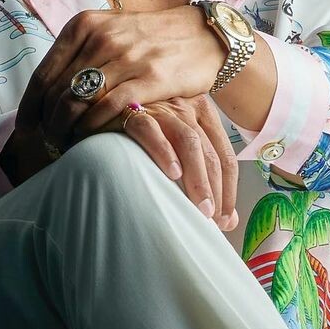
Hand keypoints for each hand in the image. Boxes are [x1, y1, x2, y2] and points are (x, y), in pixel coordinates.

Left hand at [19, 5, 223, 144]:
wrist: (203, 35)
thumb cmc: (152, 38)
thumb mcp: (110, 30)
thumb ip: (80, 51)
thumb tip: (46, 86)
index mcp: (85, 25)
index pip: (44, 73)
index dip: (29, 107)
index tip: (24, 128)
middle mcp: (103, 37)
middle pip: (57, 92)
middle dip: (46, 123)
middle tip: (44, 143)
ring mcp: (127, 57)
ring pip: (79, 101)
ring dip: (65, 129)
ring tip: (63, 144)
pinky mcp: (150, 78)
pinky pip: (108, 108)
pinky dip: (92, 127)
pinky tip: (88, 138)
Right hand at [76, 93, 238, 231]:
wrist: (100, 115)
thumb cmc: (144, 141)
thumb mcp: (178, 153)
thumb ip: (204, 180)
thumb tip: (229, 221)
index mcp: (203, 114)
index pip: (225, 155)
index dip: (229, 189)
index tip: (226, 218)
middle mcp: (186, 107)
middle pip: (209, 152)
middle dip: (215, 189)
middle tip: (212, 218)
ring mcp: (161, 108)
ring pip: (188, 141)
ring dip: (197, 177)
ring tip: (199, 206)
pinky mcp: (133, 111)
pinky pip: (151, 130)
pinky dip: (163, 152)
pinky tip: (172, 173)